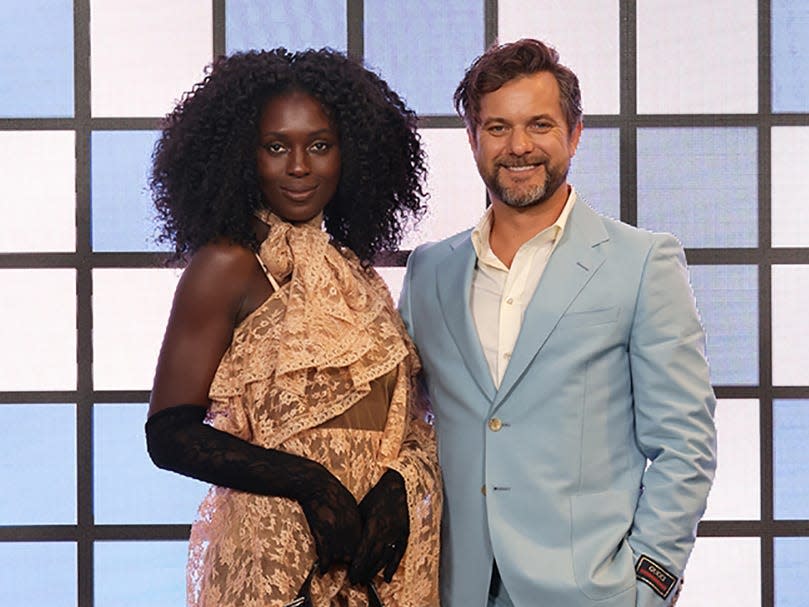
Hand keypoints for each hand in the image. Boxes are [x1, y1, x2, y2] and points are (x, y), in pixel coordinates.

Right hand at [297, 466, 362, 573]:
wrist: (319, 486)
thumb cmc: (336, 494)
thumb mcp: (352, 508)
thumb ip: (356, 524)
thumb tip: (358, 536)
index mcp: (359, 525)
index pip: (364, 549)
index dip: (364, 560)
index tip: (364, 569)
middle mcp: (349, 532)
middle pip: (355, 557)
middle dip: (354, 567)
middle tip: (354, 578)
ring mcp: (335, 535)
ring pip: (340, 558)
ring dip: (338, 565)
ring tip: (336, 571)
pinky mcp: (321, 535)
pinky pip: (324, 556)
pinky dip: (324, 565)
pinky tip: (322, 571)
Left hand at [349, 469, 408, 584]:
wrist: (397, 486)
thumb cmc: (376, 496)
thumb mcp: (362, 509)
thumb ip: (357, 528)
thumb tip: (347, 542)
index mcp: (373, 525)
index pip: (363, 552)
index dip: (357, 566)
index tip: (351, 576)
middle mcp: (386, 532)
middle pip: (373, 558)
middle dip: (364, 572)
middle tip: (356, 582)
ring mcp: (397, 534)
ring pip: (385, 558)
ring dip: (375, 571)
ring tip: (367, 581)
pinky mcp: (404, 533)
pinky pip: (398, 554)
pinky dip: (392, 567)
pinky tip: (386, 577)